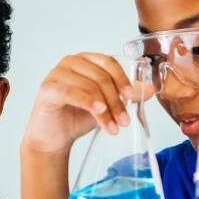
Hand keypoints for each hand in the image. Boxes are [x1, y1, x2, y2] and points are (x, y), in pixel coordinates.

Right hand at [22, 53, 145, 155]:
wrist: (54, 138)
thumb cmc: (77, 117)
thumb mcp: (107, 105)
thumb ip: (126, 95)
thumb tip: (152, 88)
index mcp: (85, 60)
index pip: (108, 62)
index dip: (122, 79)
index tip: (131, 98)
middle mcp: (70, 62)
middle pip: (101, 76)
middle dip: (116, 101)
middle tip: (125, 121)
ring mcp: (56, 74)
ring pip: (89, 87)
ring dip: (105, 109)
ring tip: (113, 128)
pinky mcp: (47, 89)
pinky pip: (71, 93)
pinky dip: (88, 102)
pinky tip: (98, 112)